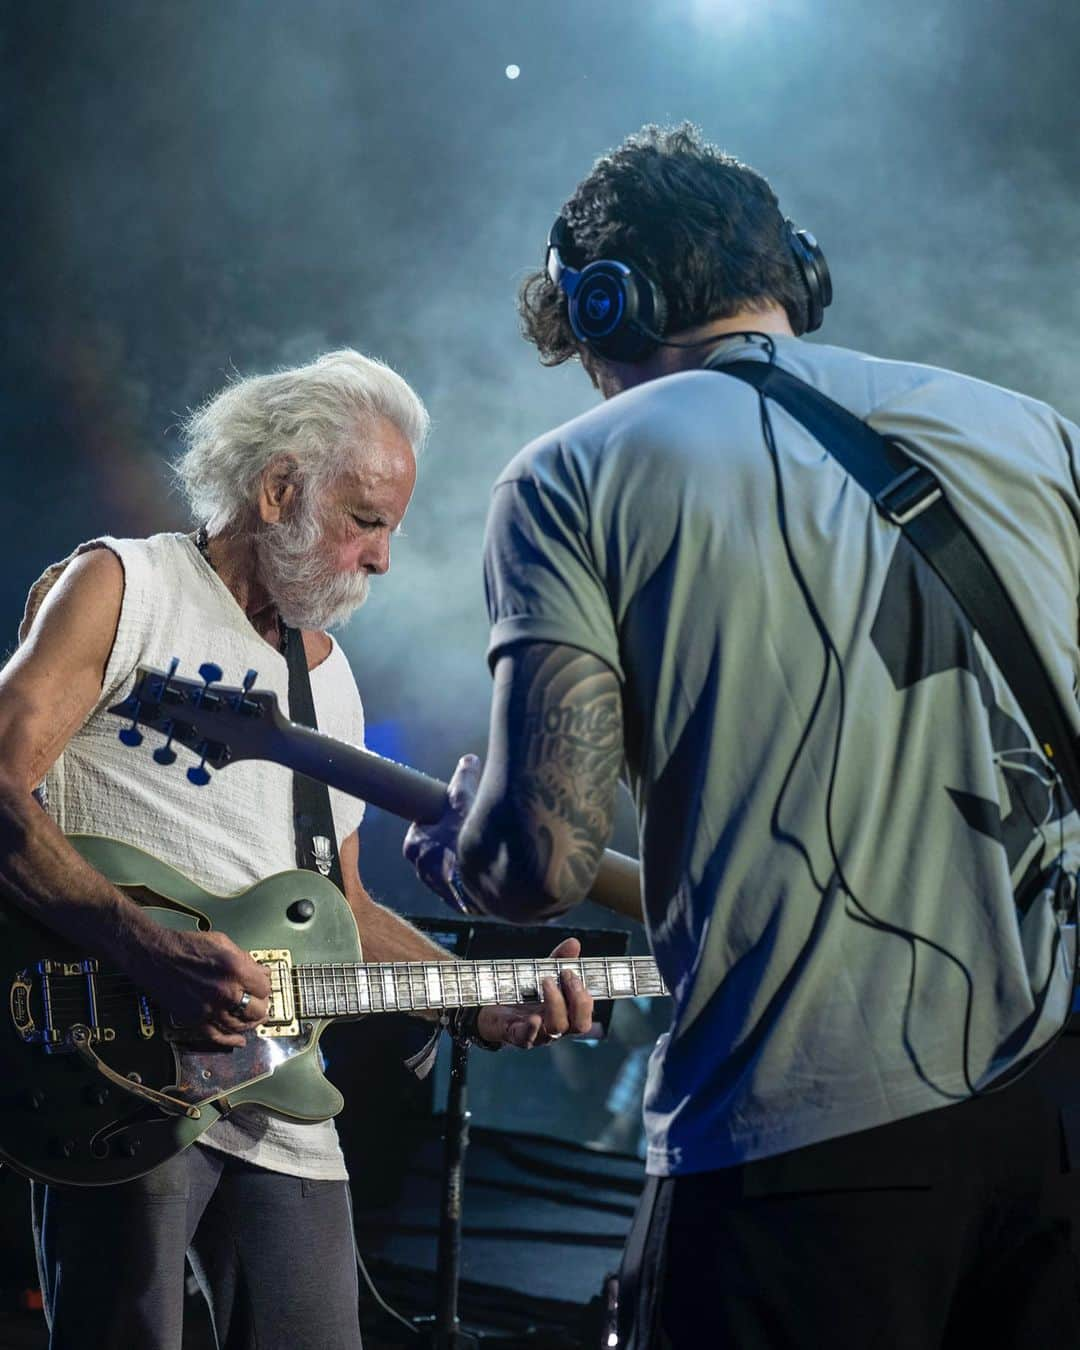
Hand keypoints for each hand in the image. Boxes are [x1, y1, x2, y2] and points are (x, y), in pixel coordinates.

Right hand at [123, 927, 271, 1047]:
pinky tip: (240, 1040)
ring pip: (240, 1025)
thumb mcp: (223, 943)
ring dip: (250, 1023)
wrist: (156, 956)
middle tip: (260, 1003)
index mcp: (235, 969)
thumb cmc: (187, 946)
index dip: (265, 986)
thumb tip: (261, 971)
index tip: (262, 986)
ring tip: (253, 1019)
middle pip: (256, 1009)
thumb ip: (245, 959)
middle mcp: (225, 991)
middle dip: (260, 1005)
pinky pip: (217, 1036)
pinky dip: (230, 1040)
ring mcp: (210, 1008)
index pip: (264, 987)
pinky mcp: (195, 1019)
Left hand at [403, 754, 481, 912]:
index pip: (423, 828)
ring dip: (466, 862)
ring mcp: (440, 890)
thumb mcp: (464, 799)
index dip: (441, 819)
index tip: (456, 814)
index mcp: (414, 846)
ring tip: (488, 852)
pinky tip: (493, 870)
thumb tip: (468, 760)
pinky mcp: (462, 904)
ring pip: (452, 870)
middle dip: (454, 840)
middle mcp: (422, 871)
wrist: (486, 880)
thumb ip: (464, 779)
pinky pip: (467, 888)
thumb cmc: (466, 837)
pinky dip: (478, 879)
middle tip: (475, 830)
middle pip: (438, 850)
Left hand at [475, 937, 594, 1048]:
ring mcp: (537, 1033)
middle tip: (567, 974)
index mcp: (565, 1014)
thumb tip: (574, 943)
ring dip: (556, 1004)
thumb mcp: (541, 972)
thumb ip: (558, 959)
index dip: (586, 997)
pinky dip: (532, 1028)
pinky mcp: (515, 1035)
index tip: (576, 973)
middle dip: (578, 1000)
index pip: (586, 1013)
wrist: (490, 1006)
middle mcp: (555, 1027)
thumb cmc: (522, 992)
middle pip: (579, 1024)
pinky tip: (535, 1018)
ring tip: (547, 980)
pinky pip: (526, 1037)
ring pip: (556, 1029)